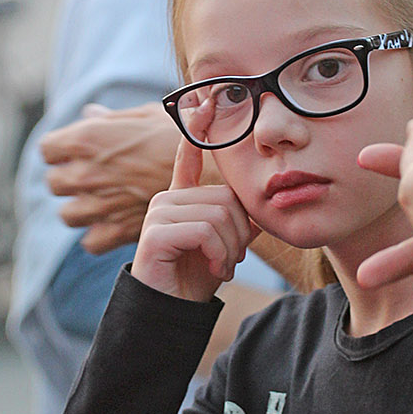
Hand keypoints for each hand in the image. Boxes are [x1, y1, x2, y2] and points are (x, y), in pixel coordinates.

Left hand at [42, 101, 180, 252]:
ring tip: (104, 205)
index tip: (76, 154)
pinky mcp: (116, 231)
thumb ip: (112, 119)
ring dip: (81, 210)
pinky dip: (99, 236)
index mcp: (88, 138)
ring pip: (68, 215)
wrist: (210, 172)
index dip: (60, 153)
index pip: (47, 149)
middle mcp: (87, 172)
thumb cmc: (181, 137)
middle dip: (69, 182)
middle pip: (54, 183)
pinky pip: (90, 241)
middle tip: (93, 180)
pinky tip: (116, 225)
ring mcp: (99, 204)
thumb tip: (89, 114)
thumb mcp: (146, 115)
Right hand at [132, 136, 257, 302]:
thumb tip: (257, 201)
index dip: (197, 128)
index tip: (205, 102)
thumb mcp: (224, 242)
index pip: (190, 154)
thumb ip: (236, 218)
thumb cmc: (197, 275)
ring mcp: (158, 213)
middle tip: (230, 258)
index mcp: (182, 196)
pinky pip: (204, 231)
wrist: (174, 311)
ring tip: (222, 265)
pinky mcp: (155, 233)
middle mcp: (167, 199)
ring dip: (230, 248)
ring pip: (217, 215)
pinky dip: (219, 254)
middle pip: (224, 198)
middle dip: (238, 233)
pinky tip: (215, 269)